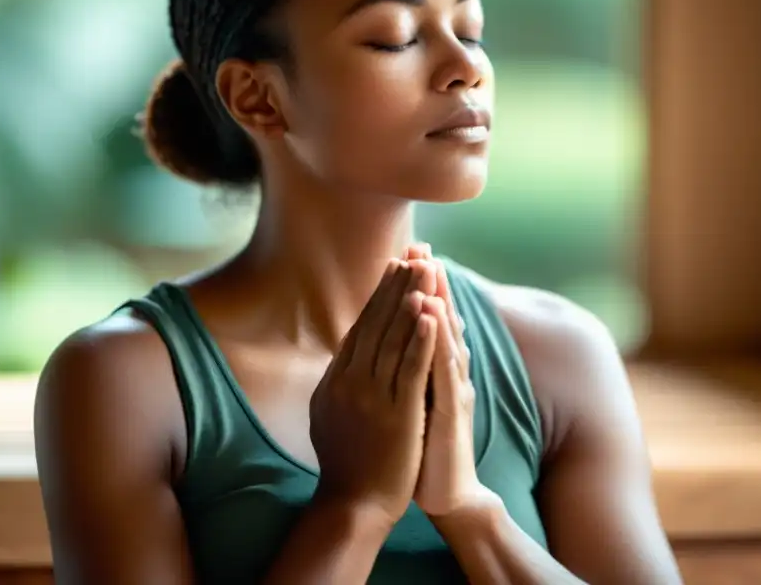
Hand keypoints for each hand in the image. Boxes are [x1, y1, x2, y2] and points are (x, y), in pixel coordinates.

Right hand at [308, 259, 437, 526]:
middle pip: (377, 323)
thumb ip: (339, 382)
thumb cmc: (346, 463)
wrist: (353, 506)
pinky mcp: (397, 414)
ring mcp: (373, 397)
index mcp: (338, 379)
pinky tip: (430, 313)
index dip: (380, 295)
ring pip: (394, 339)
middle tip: (412, 253)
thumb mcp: (330, 414)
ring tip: (423, 270)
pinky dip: (421, 338)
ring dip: (410, 301)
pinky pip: (410, 369)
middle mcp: (352, 381)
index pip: (362, 326)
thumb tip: (345, 354)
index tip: (394, 267)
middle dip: (397, 286)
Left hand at [402, 249, 492, 519]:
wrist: (446, 492)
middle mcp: (447, 373)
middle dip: (429, 281)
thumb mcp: (411, 400)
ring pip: (444, 338)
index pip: (425, 320)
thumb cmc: (423, 446)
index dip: (417, 286)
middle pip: (439, 320)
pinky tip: (434, 316)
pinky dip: (438, 340)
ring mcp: (452, 390)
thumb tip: (389, 345)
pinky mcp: (451, 411)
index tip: (406, 252)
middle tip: (421, 246)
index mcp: (433, 370)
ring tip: (430, 267)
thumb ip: (406, 370)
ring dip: (438, 300)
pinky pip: (444, 370)